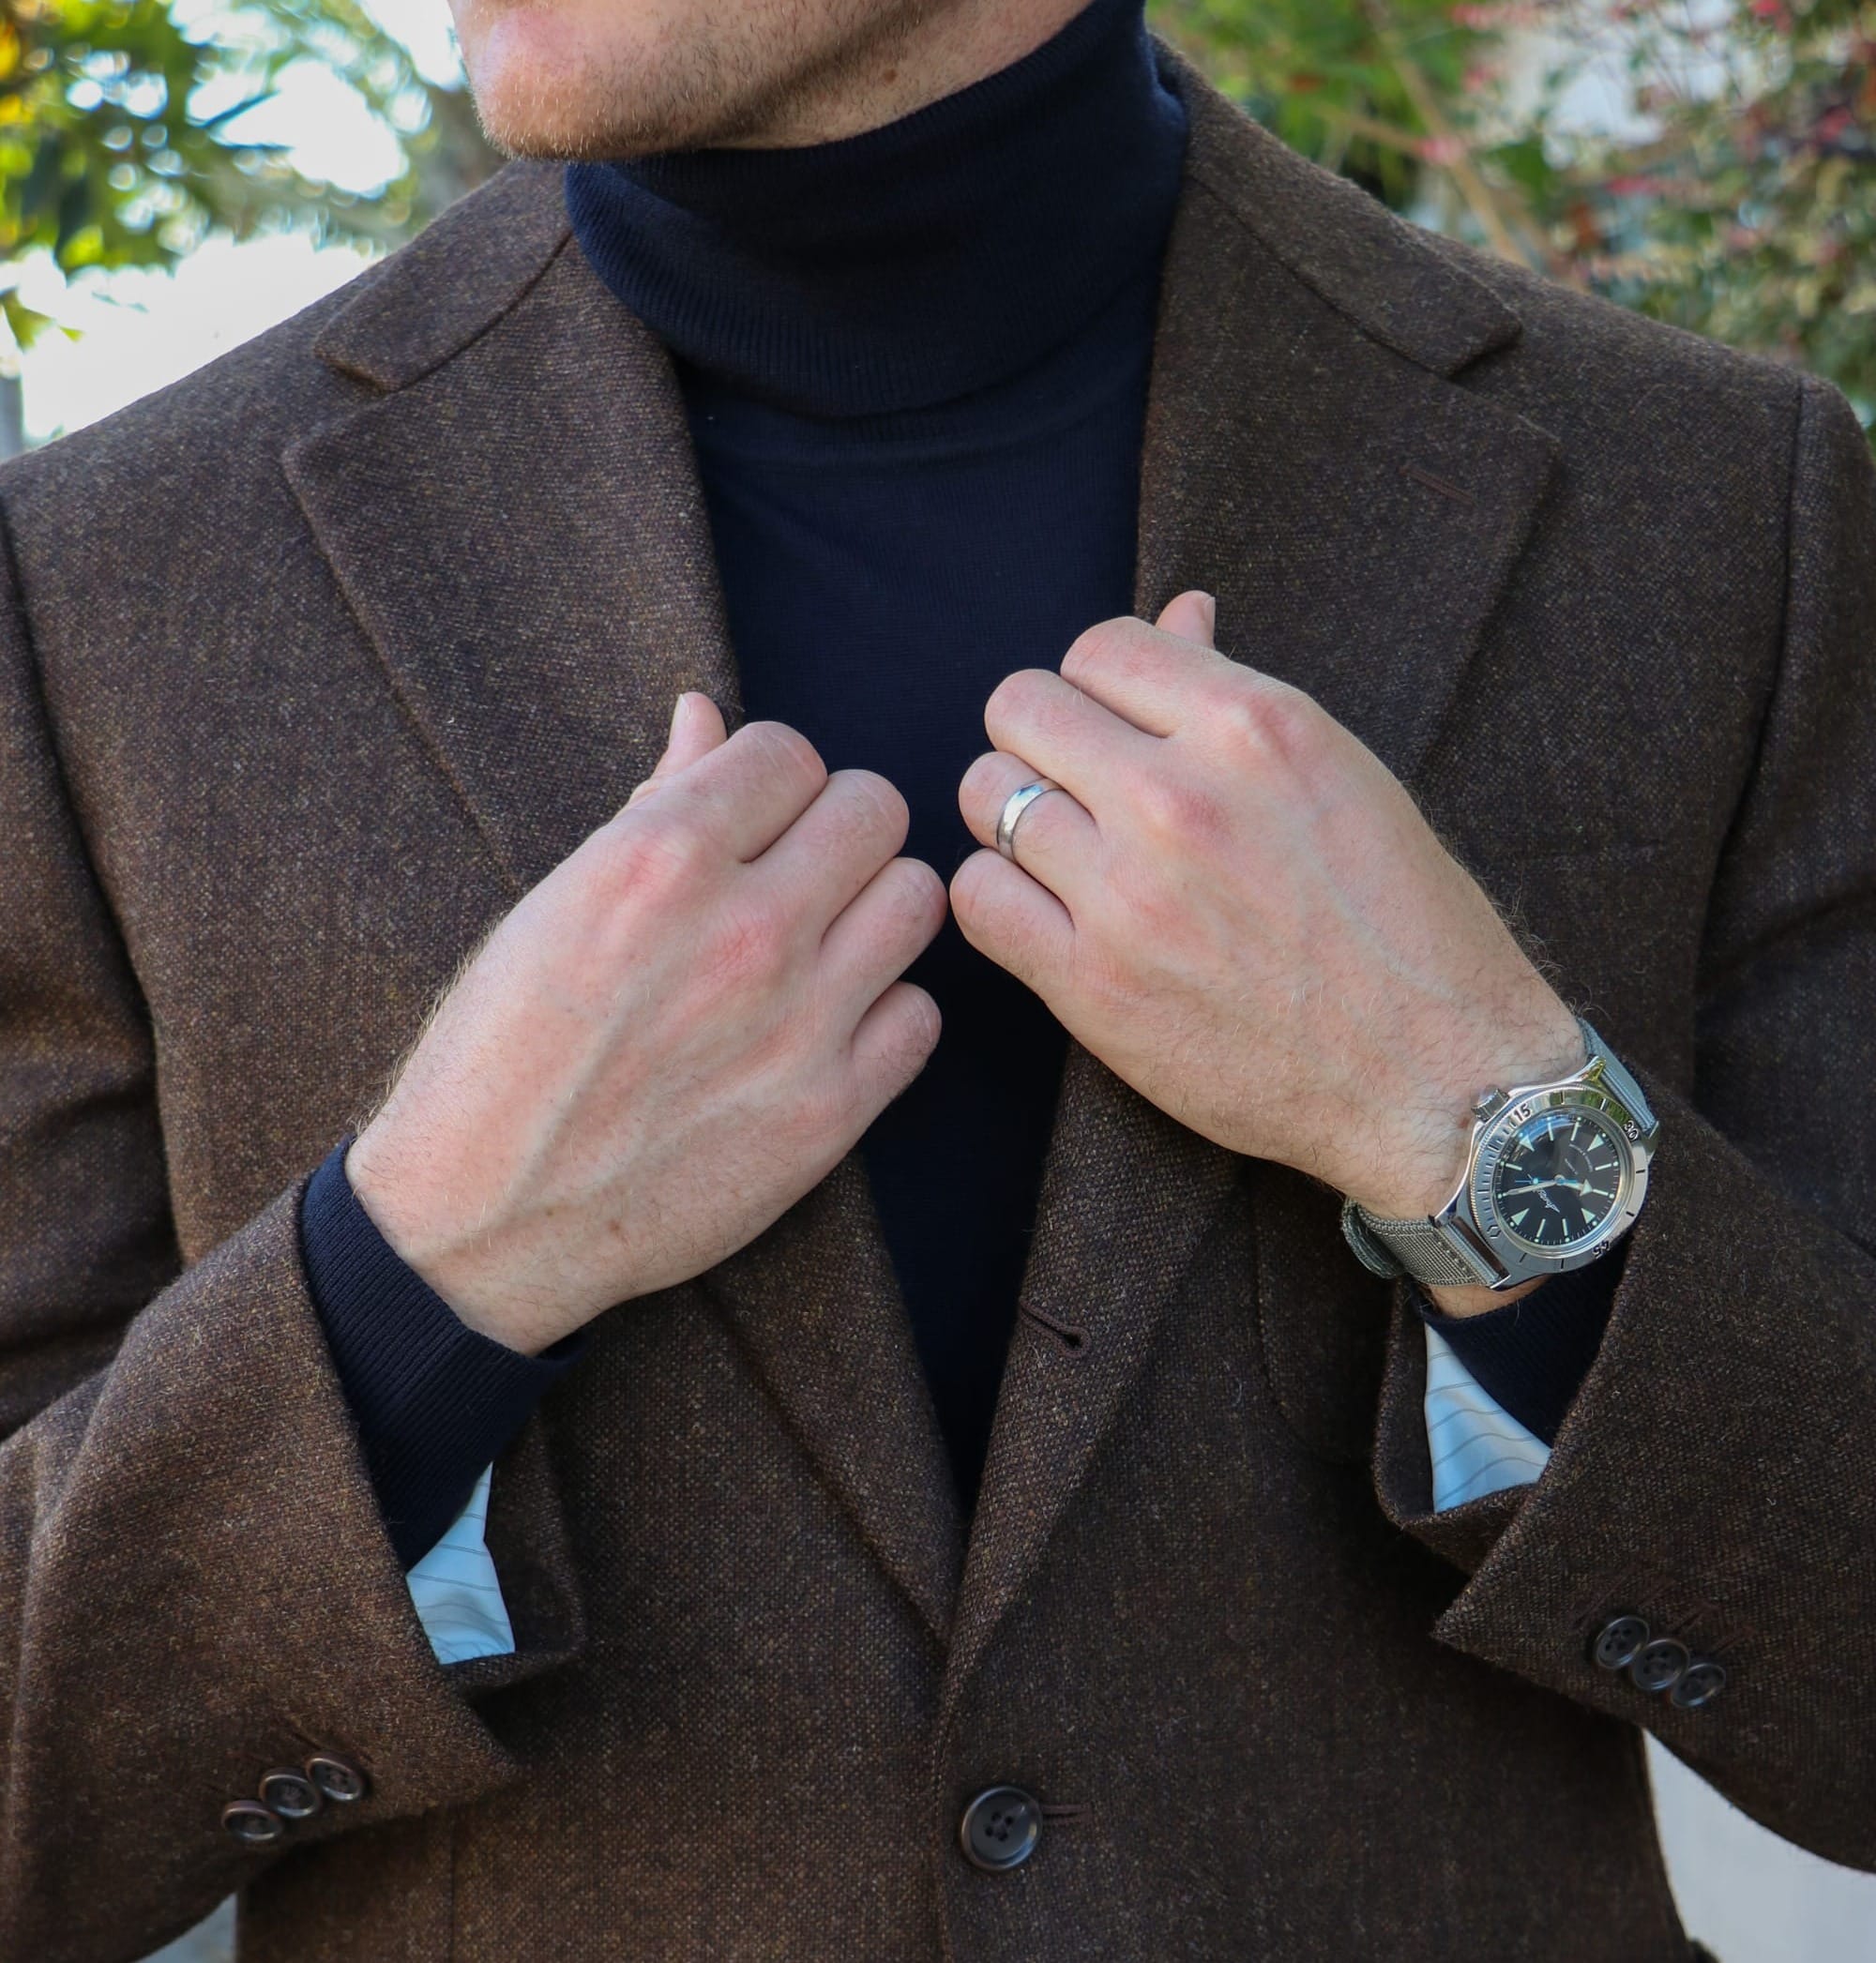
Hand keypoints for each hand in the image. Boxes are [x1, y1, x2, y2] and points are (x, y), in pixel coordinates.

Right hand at [347, 695, 945, 1354]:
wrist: (487, 1220)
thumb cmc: (500, 1053)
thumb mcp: (554, 905)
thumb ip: (654, 802)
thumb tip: (706, 713)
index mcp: (660, 858)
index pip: (791, 752)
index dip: (770, 782)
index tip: (748, 821)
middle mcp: (745, 929)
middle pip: (876, 808)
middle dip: (834, 828)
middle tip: (792, 874)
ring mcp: (800, 1023)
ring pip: (918, 899)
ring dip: (873, 909)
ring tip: (820, 942)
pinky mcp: (831, 1112)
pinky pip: (921, 1015)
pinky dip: (884, 1013)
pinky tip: (827, 1026)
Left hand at [951, 593, 1582, 1305]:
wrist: (1440, 1082)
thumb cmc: (1407, 927)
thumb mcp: (1343, 775)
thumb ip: (1237, 693)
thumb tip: (1181, 609)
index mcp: (1253, 726)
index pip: (1100, 646)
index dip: (1103, 685)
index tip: (1123, 729)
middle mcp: (1179, 797)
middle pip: (1020, 707)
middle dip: (1042, 737)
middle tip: (1081, 787)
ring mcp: (1128, 893)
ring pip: (986, 796)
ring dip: (1015, 817)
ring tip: (1067, 852)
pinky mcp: (1091, 985)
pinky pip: (977, 897)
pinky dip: (998, 896)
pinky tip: (1047, 912)